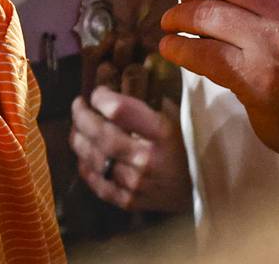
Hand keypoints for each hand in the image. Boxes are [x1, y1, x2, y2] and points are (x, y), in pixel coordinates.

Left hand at [69, 87, 192, 212]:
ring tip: (77, 126)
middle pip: (101, 135)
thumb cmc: (191, 146)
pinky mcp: (128, 201)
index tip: (98, 92)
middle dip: (82, 116)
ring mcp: (135, 184)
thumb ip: (153, 99)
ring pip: (94, 159)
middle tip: (78, 104)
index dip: (102, 97)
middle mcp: (146, 159)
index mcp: (162, 133)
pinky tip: (85, 154)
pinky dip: (85, 166)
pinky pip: (97, 183)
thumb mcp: (180, 117)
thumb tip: (122, 77)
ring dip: (79, 139)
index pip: (120, 110)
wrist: (202, 190)